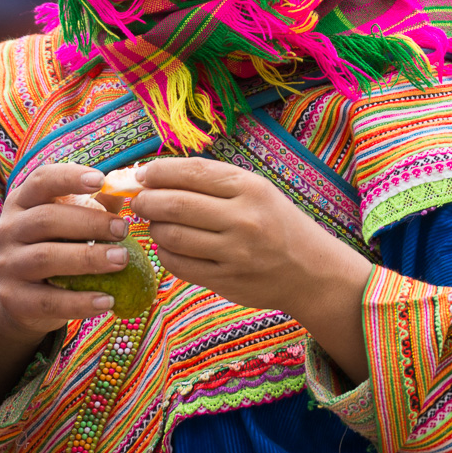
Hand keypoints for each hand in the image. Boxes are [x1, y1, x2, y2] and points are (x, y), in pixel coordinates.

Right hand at [0, 164, 129, 411]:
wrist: (24, 297)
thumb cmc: (57, 245)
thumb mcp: (69, 222)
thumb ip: (96, 205)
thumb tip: (129, 189)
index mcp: (22, 202)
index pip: (41, 181)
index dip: (70, 177)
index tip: (100, 180)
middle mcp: (8, 230)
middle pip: (46, 219)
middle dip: (89, 223)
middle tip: (124, 229)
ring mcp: (8, 265)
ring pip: (46, 258)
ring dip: (88, 258)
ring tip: (122, 259)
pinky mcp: (14, 299)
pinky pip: (49, 300)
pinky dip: (81, 301)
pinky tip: (108, 300)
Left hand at [132, 159, 372, 379]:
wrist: (312, 272)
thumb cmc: (280, 225)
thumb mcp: (259, 192)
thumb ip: (214, 182)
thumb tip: (158, 175)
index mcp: (252, 189)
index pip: (193, 172)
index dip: (159, 171)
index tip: (143, 174)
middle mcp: (243, 219)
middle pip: (174, 204)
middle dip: (146, 200)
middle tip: (139, 200)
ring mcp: (234, 253)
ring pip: (170, 236)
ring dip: (154, 227)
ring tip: (156, 223)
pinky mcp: (225, 281)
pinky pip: (178, 264)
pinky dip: (164, 252)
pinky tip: (169, 246)